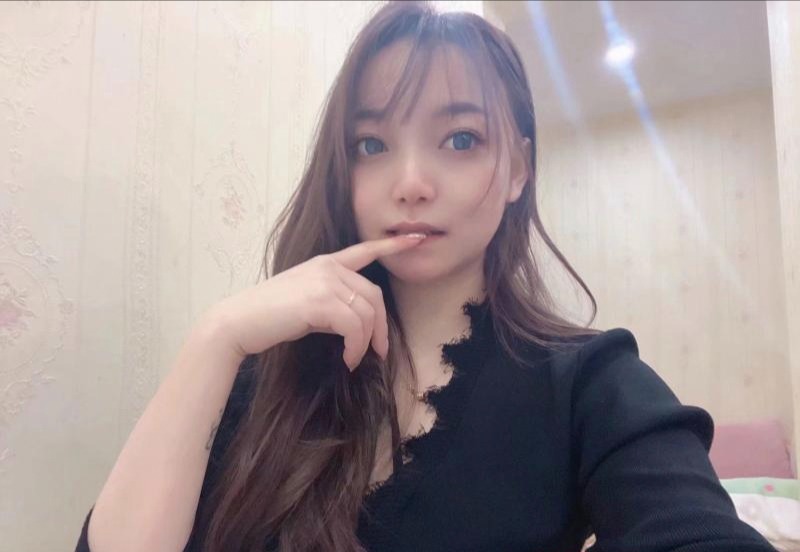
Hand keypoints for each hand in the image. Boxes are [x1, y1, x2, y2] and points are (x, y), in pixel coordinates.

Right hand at [204, 234, 425, 369]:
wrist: (237, 323)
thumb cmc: (269, 317)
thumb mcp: (305, 302)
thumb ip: (331, 301)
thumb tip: (355, 323)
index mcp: (324, 263)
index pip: (364, 250)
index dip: (392, 245)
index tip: (416, 238)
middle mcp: (327, 267)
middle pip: (374, 295)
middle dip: (382, 326)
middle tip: (380, 351)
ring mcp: (324, 281)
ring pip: (367, 314)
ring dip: (366, 343)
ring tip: (354, 359)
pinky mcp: (320, 301)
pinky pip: (355, 327)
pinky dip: (356, 348)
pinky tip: (348, 361)